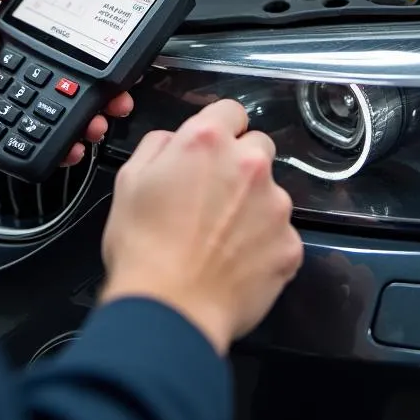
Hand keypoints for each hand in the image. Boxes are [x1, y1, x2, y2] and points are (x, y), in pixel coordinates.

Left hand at [0, 0, 134, 167]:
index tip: (109, 57)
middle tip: (116, 96)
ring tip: (98, 120)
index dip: (88, 54)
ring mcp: (15, 110)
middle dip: (100, 93)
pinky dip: (62, 147)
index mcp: (11, 49)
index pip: (60, 49)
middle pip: (71, 86)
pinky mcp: (8, 139)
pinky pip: (41, 145)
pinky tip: (74, 144)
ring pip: (62, 117)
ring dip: (87, 120)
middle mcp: (17, 79)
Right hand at [99, 99, 302, 355]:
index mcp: (208, 140)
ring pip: (271, 192)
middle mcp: (250, 164)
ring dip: (253, 205)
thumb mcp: (130, 179)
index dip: (218, 128)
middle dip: (241, 162)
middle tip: (214, 194)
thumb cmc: (142, 245)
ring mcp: (276, 205)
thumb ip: (158, 145)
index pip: (230, 110)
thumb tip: (175, 140)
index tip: (209, 149)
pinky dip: (263, 244)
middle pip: (259, 146)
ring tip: (222, 238)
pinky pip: (280, 234)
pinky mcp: (290, 245)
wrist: (170, 309)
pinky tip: (237, 263)